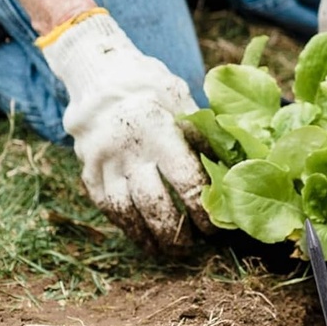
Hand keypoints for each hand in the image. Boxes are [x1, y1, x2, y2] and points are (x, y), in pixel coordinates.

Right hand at [38, 10, 209, 253]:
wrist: (99, 74)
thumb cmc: (153, 90)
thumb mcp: (183, 101)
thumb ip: (204, 136)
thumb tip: (237, 170)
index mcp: (158, 129)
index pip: (185, 181)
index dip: (202, 210)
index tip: (215, 227)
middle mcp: (128, 148)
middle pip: (154, 203)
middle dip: (176, 231)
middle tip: (192, 246)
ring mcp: (103, 162)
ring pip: (127, 211)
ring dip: (149, 236)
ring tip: (168, 251)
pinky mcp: (88, 171)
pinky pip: (108, 208)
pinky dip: (127, 227)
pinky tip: (143, 238)